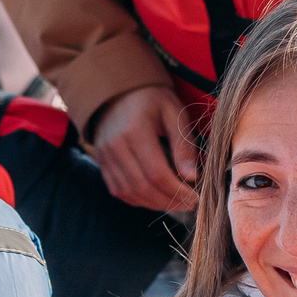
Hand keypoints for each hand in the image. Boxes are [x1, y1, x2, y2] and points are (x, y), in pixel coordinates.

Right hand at [87, 85, 199, 210]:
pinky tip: (155, 197)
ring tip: (174, 202)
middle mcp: (115, 146)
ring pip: (129, 192)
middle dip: (168, 201)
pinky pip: (118, 191)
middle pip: (142, 187)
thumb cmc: (152, 100)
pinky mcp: (101, 163)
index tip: (195, 198)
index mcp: (135, 130)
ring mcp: (105, 156)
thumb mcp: (174, 113)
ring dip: (154, 204)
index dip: (176, 191)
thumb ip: (183, 145)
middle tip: (188, 204)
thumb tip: (192, 177)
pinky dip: (138, 199)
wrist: (118, 93)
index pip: (156, 172)